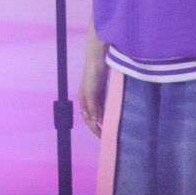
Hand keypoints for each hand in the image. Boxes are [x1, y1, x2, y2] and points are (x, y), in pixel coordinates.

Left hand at [78, 18, 109, 136]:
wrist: (99, 55)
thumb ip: (107, 99)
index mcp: (89, 97)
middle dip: (96, 130)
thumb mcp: (106, 87)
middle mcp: (85, 97)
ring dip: (96, 125)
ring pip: (90, 115)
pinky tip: (102, 122)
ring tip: (104, 134)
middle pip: (88, 119)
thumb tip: (109, 113)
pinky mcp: (89, 91)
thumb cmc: (103, 69)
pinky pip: (92, 107)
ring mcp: (86, 95)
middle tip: (104, 138)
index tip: (105, 135)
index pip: (91, 116)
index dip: (97, 127)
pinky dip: (97, 115)